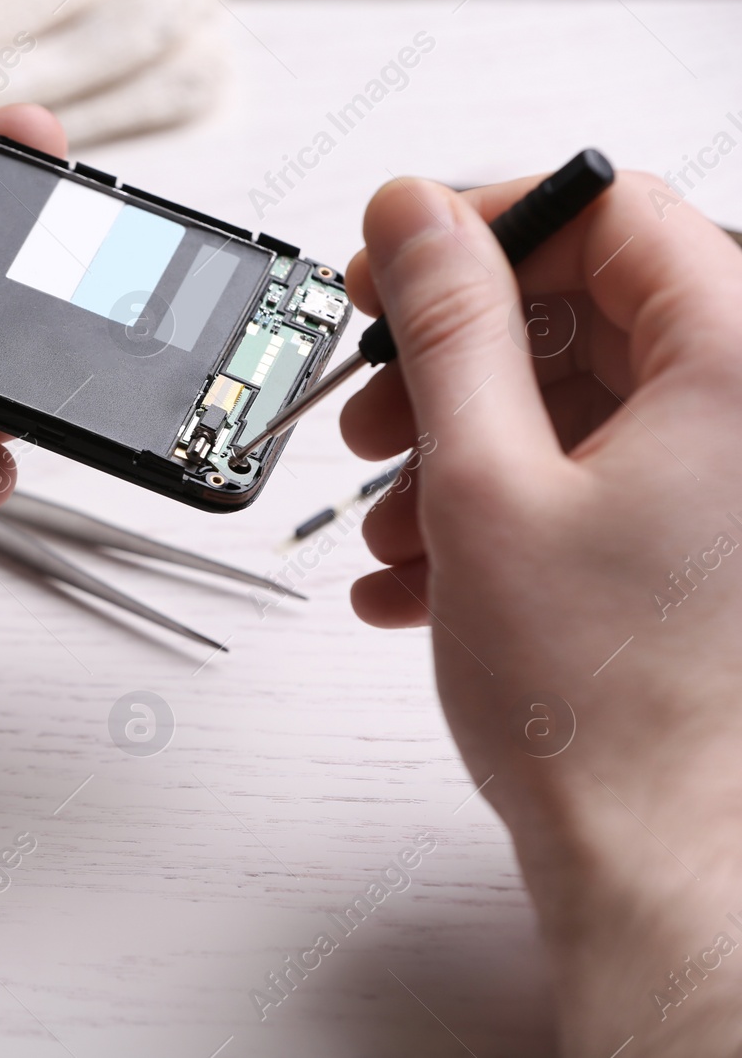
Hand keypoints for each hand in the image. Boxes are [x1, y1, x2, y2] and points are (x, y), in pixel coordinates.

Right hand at [340, 170, 741, 1052]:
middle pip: (585, 313)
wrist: (660, 865)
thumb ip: (448, 328)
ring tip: (389, 517)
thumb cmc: (598, 703)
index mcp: (732, 369)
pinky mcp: (694, 542)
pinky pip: (587, 478)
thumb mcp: (484, 482)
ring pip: (575, 405)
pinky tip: (421, 571)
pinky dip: (497, 506)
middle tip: (374, 401)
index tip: (395, 266)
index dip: (487, 226)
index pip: (611, 216)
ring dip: (459, 446)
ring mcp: (722, 485)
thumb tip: (415, 217)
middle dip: (454, 360)